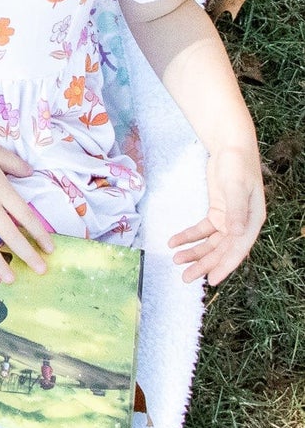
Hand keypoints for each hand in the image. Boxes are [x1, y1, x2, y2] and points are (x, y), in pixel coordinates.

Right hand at [0, 129, 52, 283]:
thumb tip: (31, 173)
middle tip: (41, 270)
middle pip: (10, 235)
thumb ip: (15, 164)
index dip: (39, 234)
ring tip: (11, 279)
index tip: (50, 249)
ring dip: (0, 264)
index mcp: (0, 189)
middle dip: (28, 255)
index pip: (25, 216)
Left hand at [168, 142, 264, 284]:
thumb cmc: (237, 164)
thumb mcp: (236, 186)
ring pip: (210, 242)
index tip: (211, 280)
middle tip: (186, 278)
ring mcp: (228, 219)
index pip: (237, 250)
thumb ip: (235, 210)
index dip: (224, 266)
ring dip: (194, 252)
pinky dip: (188, 236)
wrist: (230, 147)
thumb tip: (235, 233)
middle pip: (221, 250)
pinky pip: (202, 229)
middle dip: (204, 264)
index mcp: (252, 222)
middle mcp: (241, 224)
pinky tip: (174, 241)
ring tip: (176, 261)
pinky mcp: (217, 211)